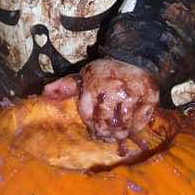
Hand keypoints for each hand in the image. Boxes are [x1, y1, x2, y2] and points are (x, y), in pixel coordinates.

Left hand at [44, 58, 159, 142]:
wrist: (134, 58)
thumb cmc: (104, 72)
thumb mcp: (83, 76)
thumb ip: (64, 86)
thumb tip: (45, 93)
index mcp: (94, 85)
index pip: (89, 116)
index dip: (91, 124)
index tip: (94, 126)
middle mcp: (114, 91)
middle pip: (106, 125)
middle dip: (105, 134)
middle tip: (106, 135)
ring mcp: (133, 96)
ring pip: (124, 127)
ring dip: (120, 133)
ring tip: (118, 133)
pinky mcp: (149, 99)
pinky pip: (140, 123)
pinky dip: (135, 128)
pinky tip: (131, 124)